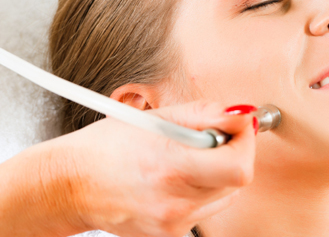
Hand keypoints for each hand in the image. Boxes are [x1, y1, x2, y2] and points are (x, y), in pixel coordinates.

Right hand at [25, 101, 255, 236]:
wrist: (71, 185)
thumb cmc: (108, 147)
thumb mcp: (156, 117)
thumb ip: (205, 115)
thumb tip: (241, 115)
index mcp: (171, 165)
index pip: (239, 165)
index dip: (246, 141)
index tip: (238, 126)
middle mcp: (175, 199)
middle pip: (237, 179)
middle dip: (233, 153)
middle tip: (212, 139)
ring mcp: (173, 221)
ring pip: (226, 194)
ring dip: (218, 173)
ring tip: (186, 160)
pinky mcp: (170, 234)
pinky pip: (206, 209)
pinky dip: (202, 191)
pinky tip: (176, 179)